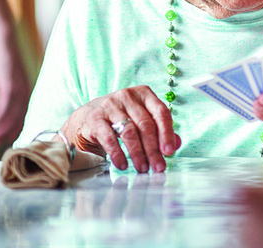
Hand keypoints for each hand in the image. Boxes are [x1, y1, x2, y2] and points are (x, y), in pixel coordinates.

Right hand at [0, 0, 31, 146]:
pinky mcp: (9, 83)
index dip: (15, 128)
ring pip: (12, 114)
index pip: (24, 114)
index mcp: (26, 90)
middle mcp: (26, 90)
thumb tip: (4, 104)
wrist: (4, 40)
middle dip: (9, 132)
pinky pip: (4, 105)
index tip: (7, 139)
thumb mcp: (8, 77)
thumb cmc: (4, 58)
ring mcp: (19, 87)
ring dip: (2, 128)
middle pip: (20, 117)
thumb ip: (8, 90)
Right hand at [61, 86, 180, 172]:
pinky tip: (123, 165)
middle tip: (158, 167)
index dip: (167, 133)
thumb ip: (160, 131)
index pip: (161, 112)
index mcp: (144, 94)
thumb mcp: (141, 120)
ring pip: (129, 132)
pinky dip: (118, 153)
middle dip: (154, 149)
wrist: (87, 119)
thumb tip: (176, 144)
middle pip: (146, 125)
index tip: (169, 152)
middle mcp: (127, 96)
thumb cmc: (121, 120)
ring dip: (138, 154)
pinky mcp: (95, 118)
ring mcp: (110, 105)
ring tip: (143, 169)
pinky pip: (109, 138)